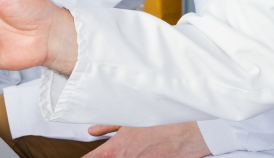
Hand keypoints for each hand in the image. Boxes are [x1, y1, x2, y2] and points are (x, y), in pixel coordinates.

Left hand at [83, 122, 210, 157]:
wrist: (188, 133)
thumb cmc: (160, 122)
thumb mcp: (130, 119)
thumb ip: (108, 127)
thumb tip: (92, 131)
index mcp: (115, 150)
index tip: (85, 157)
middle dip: (106, 157)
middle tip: (119, 149)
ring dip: (126, 156)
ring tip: (137, 148)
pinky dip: (139, 157)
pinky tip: (145, 151)